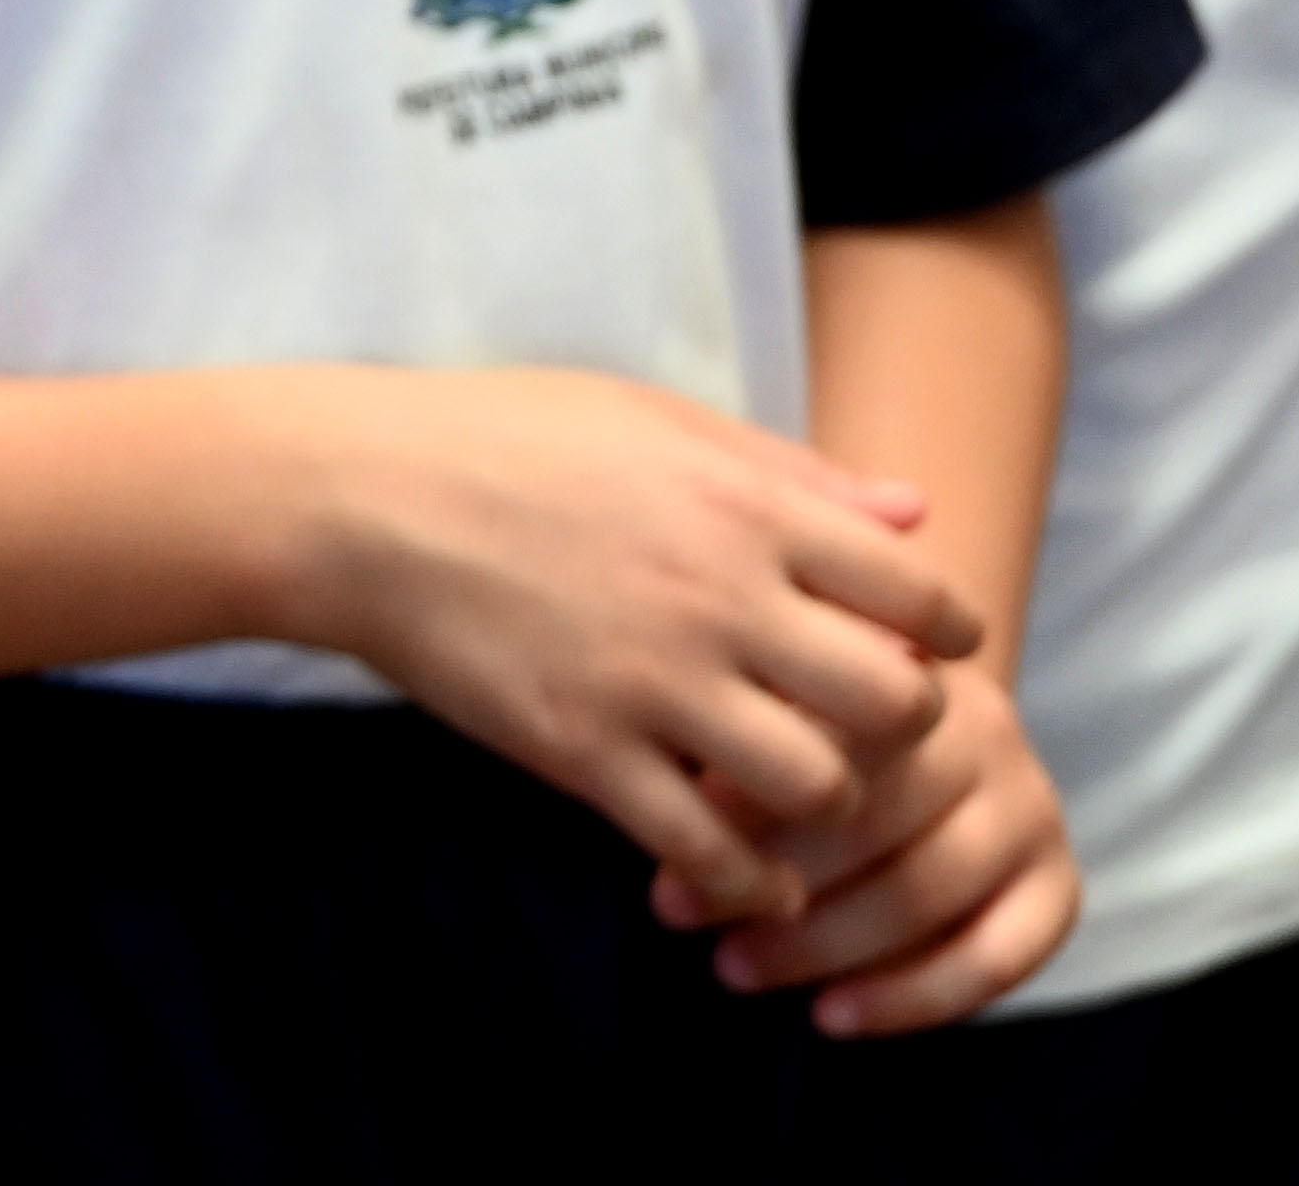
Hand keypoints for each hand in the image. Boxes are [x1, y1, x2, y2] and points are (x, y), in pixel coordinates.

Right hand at [287, 368, 980, 922]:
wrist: (355, 499)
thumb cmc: (500, 438)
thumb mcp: (651, 418)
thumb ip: (789, 471)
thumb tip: (912, 517)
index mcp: (744, 508)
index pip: (917, 594)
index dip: (943, 635)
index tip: (919, 652)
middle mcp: (717, 598)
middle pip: (894, 704)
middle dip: (902, 730)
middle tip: (862, 733)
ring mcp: (651, 681)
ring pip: (816, 789)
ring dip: (825, 808)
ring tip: (798, 804)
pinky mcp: (583, 750)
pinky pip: (707, 850)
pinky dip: (745, 880)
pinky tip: (740, 871)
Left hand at [699, 653, 1078, 1031]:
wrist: (912, 710)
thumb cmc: (806, 708)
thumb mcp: (772, 692)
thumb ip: (742, 734)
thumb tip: (677, 814)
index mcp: (906, 669)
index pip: (828, 736)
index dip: (746, 801)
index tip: (669, 838)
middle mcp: (982, 730)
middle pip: (878, 820)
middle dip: (771, 879)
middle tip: (676, 914)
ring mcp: (1029, 805)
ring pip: (927, 892)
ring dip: (825, 946)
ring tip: (734, 968)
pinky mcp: (1057, 882)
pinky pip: (996, 958)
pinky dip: (913, 999)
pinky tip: (833, 1016)